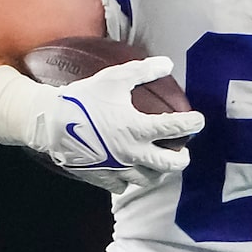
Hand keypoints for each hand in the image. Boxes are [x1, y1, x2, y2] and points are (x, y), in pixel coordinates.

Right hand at [0, 56, 203, 190]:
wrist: (52, 123)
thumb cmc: (85, 98)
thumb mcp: (115, 78)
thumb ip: (144, 71)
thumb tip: (167, 64)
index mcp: (139, 128)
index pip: (176, 128)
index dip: (192, 123)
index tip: (198, 120)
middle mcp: (133, 153)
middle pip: (169, 165)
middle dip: (181, 159)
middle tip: (184, 153)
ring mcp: (118, 168)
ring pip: (148, 179)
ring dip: (157, 172)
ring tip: (158, 165)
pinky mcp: (102, 177)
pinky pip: (122, 187)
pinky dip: (129, 181)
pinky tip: (129, 173)